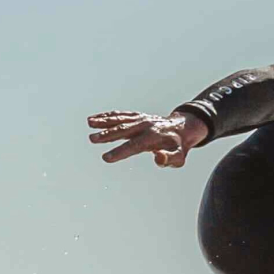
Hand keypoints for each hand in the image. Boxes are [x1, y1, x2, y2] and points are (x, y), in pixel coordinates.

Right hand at [87, 109, 209, 167]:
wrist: (182, 128)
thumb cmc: (178, 146)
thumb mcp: (178, 157)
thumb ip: (169, 159)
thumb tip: (158, 158)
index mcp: (154, 137)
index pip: (134, 145)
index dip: (120, 152)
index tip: (106, 157)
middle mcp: (146, 125)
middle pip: (124, 130)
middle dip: (107, 135)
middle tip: (92, 139)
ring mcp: (141, 119)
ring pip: (121, 119)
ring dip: (104, 121)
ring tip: (90, 123)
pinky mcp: (137, 116)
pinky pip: (121, 115)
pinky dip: (108, 116)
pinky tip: (95, 119)